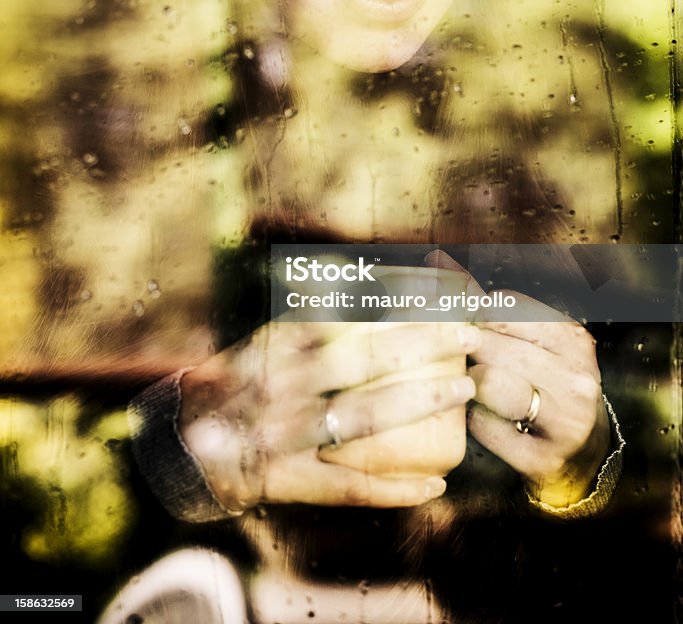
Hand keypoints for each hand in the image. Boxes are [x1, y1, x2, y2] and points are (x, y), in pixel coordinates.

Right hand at [178, 317, 478, 510]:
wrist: (186, 448)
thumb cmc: (243, 384)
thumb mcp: (269, 338)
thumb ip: (313, 310)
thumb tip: (370, 275)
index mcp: (275, 345)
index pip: (344, 314)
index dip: (396, 303)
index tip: (440, 294)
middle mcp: (280, 387)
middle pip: (361, 361)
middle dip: (421, 344)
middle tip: (468, 334)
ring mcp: (286, 437)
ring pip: (363, 418)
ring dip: (419, 403)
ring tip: (464, 388)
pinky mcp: (291, 482)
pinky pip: (352, 487)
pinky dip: (397, 488)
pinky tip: (438, 483)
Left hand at [427, 250, 610, 508]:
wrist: (581, 455)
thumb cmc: (543, 385)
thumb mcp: (530, 340)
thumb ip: (484, 303)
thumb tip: (435, 256)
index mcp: (573, 338)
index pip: (506, 307)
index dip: (475, 314)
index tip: (469, 324)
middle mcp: (577, 376)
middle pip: (492, 345)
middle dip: (468, 350)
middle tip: (466, 358)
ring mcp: (566, 420)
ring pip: (490, 383)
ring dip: (471, 384)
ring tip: (476, 387)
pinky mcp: (546, 458)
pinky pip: (487, 429)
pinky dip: (476, 423)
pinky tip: (482, 420)